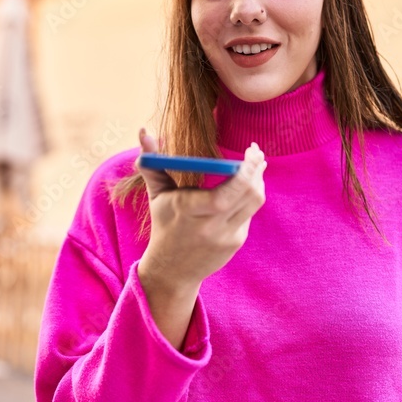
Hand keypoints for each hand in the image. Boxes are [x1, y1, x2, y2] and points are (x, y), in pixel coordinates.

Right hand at [136, 127, 266, 295]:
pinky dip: (248, 196)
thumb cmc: (164, 224)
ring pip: (255, 202)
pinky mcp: (236, 242)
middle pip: (249, 194)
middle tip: (255, 152)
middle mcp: (211, 226)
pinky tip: (243, 187)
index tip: (250, 151)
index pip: (227, 193)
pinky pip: (249, 213)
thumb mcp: (156, 194)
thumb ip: (153, 162)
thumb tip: (144, 131)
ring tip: (254, 165)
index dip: (246, 172)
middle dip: (256, 169)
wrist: (171, 270)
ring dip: (257, 180)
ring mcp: (227, 236)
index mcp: (189, 210)